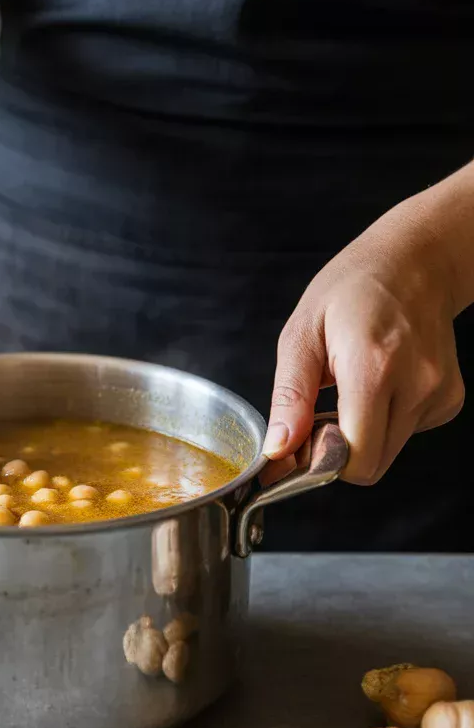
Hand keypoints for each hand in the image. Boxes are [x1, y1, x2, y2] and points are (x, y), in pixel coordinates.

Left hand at [264, 203, 464, 483]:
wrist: (414, 262)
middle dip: (338, 453)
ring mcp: (438, 393)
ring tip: (351, 390)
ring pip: (389, 452)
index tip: (302, 443)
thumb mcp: (301, 334)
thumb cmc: (351, 290)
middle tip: (321, 415)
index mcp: (373, 367)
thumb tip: (279, 450)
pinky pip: (408, 434)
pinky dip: (386, 422)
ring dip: (362, 436)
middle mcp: (416, 384)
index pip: (354, 458)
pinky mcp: (450, 399)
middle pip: (371, 465)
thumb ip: (290, 397)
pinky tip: (380, 384)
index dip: (321, 461)